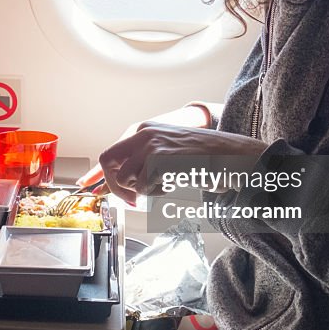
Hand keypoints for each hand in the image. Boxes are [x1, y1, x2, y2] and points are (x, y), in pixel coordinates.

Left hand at [76, 103, 220, 188]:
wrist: (231, 156)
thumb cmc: (204, 156)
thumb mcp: (168, 149)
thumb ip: (144, 158)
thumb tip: (120, 179)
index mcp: (144, 130)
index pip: (111, 153)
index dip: (102, 175)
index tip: (97, 189)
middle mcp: (144, 134)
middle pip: (108, 163)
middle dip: (114, 185)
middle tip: (131, 199)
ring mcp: (151, 146)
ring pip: (126, 178)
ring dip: (141, 190)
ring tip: (163, 185)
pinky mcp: (160, 160)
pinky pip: (143, 187)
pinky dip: (155, 193)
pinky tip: (171, 184)